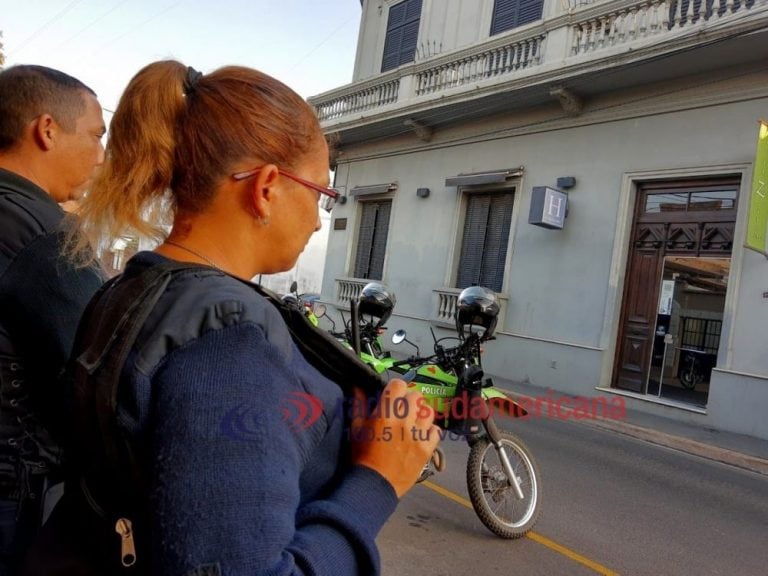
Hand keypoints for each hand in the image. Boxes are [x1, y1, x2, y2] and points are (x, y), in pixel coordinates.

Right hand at [350, 380, 439, 497]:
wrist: (374, 486)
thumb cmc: (362, 459)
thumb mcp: (356, 430)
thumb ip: (359, 406)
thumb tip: (358, 388)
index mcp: (385, 415)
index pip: (398, 385)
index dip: (395, 388)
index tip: (392, 394)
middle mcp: (404, 422)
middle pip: (416, 396)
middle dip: (408, 399)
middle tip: (402, 409)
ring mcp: (417, 436)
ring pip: (428, 411)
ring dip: (420, 414)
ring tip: (412, 421)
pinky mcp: (426, 449)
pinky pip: (436, 431)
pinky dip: (430, 431)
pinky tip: (420, 435)